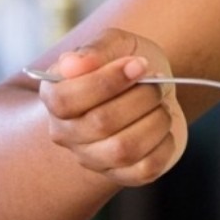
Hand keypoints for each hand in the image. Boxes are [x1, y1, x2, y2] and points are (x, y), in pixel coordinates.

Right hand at [33, 29, 187, 186]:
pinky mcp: (123, 175)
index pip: (65, 100)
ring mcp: (92, 158)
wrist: (153, 87)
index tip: (138, 64)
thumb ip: (95, 50)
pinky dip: (165, 144)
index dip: (105, 82)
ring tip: (161, 104)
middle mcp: (66, 133)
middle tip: (157, 82)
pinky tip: (163, 128)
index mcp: (54, 96)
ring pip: (124, 150)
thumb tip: (72, 64)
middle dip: (140, 97)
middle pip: (100, 123)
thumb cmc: (126, 63)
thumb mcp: (114, 44)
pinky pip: (146, 169)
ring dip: (155, 121)